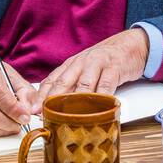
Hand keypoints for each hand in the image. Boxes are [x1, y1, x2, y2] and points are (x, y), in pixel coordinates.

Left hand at [32, 29, 147, 112]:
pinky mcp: (114, 68)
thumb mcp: (84, 70)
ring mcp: (97, 64)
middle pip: (63, 82)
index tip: (33, 110)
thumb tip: (54, 106)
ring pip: (83, 85)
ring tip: (68, 116)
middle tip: (45, 114)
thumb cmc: (104, 62)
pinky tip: (98, 109)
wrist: (129, 45)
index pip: (51, 80)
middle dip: (52, 99)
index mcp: (71, 65)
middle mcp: (81, 63)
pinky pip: (106, 85)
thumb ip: (71, 85)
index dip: (41, 96)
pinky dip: (101, 98)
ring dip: (75, 102)